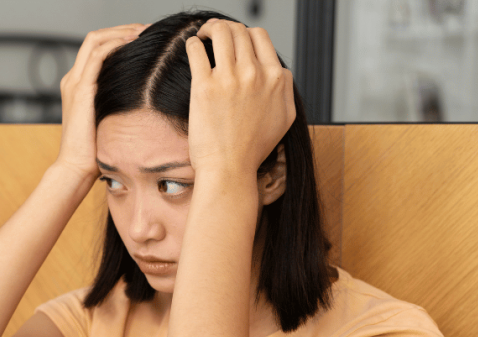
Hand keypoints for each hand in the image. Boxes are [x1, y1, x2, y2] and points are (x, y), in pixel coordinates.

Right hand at [53, 24, 145, 181]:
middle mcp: (73, 79)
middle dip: (122, 28)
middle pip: (95, 37)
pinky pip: (98, 55)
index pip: (96, 47)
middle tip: (146, 29)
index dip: (118, 36)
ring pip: (96, 40)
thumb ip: (115, 106)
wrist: (76, 168)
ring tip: (142, 31)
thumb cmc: (94, 152)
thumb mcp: (106, 122)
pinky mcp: (82, 89)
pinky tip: (133, 43)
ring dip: (121, 31)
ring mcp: (75, 83)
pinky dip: (116, 43)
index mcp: (77, 85)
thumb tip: (139, 100)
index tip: (142, 38)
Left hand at [185, 20, 294, 181]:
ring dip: (209, 28)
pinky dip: (192, 43)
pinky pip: (196, 50)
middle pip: (238, 30)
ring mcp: (229, 78)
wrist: (229, 167)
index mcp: (275, 78)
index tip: (234, 40)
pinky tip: (191, 48)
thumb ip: (285, 88)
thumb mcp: (285, 117)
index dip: (245, 33)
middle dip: (224, 27)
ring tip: (202, 36)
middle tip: (213, 33)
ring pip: (220, 32)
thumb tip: (279, 70)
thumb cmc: (254, 148)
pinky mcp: (204, 86)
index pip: (260, 36)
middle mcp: (254, 73)